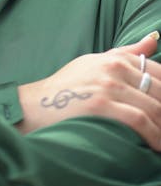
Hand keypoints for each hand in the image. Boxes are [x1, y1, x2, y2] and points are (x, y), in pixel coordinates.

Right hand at [18, 32, 160, 148]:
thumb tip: (154, 39)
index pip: (159, 73)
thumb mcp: (95, 62)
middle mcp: (114, 68)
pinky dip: (154, 136)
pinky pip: (139, 121)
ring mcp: (108, 86)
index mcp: (116, 58)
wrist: (37, 104)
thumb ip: (127, 53)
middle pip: (159, 91)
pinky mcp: (102, 105)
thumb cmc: (67, 86)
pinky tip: (157, 146)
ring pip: (154, 107)